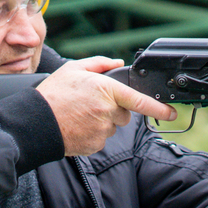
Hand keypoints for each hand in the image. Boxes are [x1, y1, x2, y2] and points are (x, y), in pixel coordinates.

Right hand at [36, 57, 175, 155]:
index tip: (172, 112)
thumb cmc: (52, 94)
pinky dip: (93, 133)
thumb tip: (117, 63)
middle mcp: (108, 111)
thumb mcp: (74, 69)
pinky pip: (102, 138)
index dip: (159, 108)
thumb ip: (99, 65)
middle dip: (113, 108)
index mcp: (106, 91)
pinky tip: (78, 126)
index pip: (140, 101)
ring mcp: (102, 130)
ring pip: (112, 126)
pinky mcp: (95, 145)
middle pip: (124, 113)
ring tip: (79, 114)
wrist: (35, 122)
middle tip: (89, 103)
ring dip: (102, 121)